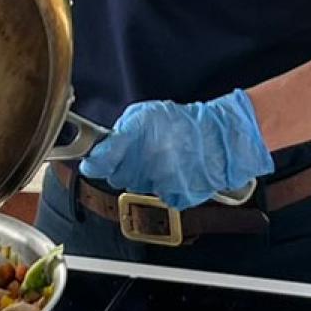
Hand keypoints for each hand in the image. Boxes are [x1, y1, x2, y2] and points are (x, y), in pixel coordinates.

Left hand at [79, 90, 272, 211]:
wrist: (219, 138)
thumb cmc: (182, 123)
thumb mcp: (145, 114)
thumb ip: (121, 131)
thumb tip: (101, 148)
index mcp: (136, 138)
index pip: (100, 160)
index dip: (94, 163)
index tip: (92, 162)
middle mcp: (147, 162)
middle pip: (117, 177)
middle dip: (124, 166)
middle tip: (141, 152)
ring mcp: (163, 182)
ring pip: (138, 186)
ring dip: (145, 176)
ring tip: (162, 158)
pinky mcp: (178, 196)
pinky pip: (160, 195)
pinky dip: (165, 186)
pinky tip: (174, 170)